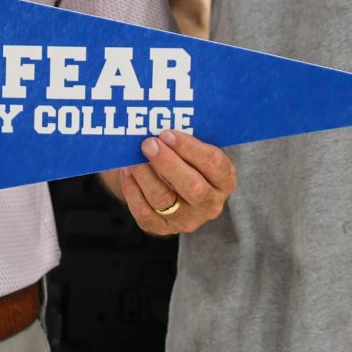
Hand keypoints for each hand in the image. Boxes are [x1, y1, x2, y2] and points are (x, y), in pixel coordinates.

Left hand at [103, 130, 234, 234]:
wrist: (172, 188)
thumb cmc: (186, 160)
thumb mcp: (194, 150)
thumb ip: (185, 140)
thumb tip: (159, 122)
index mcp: (225, 181)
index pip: (214, 165)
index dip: (190, 148)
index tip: (168, 133)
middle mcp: (210, 204)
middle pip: (192, 187)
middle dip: (167, 163)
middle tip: (148, 143)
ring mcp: (187, 220)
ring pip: (164, 199)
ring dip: (145, 175)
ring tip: (133, 157)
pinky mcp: (163, 228)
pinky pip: (145, 213)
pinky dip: (132, 190)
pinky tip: (127, 172)